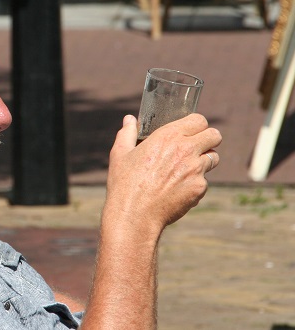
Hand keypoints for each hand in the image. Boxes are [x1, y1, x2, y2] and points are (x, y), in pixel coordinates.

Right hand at [105, 113, 221, 234]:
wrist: (134, 215)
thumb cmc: (124, 183)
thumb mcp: (120, 154)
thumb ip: (127, 133)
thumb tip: (129, 119)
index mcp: (167, 136)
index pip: (198, 120)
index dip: (195, 124)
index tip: (190, 131)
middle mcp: (186, 149)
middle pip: (215, 135)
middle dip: (208, 139)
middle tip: (196, 147)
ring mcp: (196, 170)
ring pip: (214, 158)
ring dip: (204, 160)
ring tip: (187, 168)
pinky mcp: (199, 188)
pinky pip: (204, 181)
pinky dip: (195, 183)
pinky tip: (178, 189)